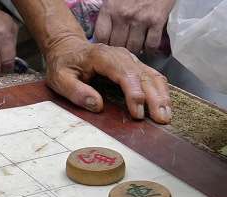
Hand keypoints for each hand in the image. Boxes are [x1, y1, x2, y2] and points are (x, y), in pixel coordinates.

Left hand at [44, 36, 171, 122]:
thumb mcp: (60, 79)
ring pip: (151, 75)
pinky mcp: (134, 65)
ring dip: (161, 95)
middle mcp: (120, 55)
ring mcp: (129, 59)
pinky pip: (152, 76)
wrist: (67, 48)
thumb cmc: (64, 65)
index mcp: (102, 57)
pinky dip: (161, 90)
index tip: (137, 114)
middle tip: (161, 119)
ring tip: (166, 115)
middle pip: (142, 75)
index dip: (133, 93)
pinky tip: (165, 105)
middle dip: (154, 98)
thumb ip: (76, 92)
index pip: (124, 73)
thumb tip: (97, 105)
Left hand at [94, 0, 173, 53]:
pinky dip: (150, 48)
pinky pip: (151, 44)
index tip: (108, 45)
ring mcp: (141, 19)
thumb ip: (109, 10)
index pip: (101, 36)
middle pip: (117, 44)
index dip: (104, 44)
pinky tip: (148, 46)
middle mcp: (124, 15)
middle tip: (123, 47)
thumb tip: (106, 28)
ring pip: (134, 47)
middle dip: (119, 49)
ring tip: (135, 47)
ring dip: (134, 50)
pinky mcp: (157, 21)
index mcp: (110, 7)